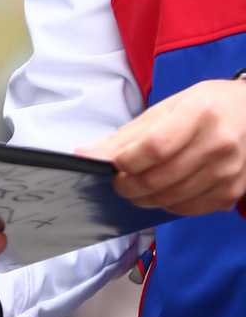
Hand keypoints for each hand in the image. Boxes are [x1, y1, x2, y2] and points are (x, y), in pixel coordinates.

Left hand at [79, 80, 245, 215]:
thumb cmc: (206, 107)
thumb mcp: (167, 108)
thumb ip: (127, 135)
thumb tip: (85, 155)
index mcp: (200, 114)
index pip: (154, 147)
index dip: (127, 161)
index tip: (116, 164)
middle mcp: (219, 144)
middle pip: (160, 178)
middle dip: (128, 185)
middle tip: (119, 181)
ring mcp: (229, 171)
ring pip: (171, 198)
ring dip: (144, 198)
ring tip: (137, 185)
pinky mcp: (232, 192)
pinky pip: (188, 209)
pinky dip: (167, 204)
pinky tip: (164, 190)